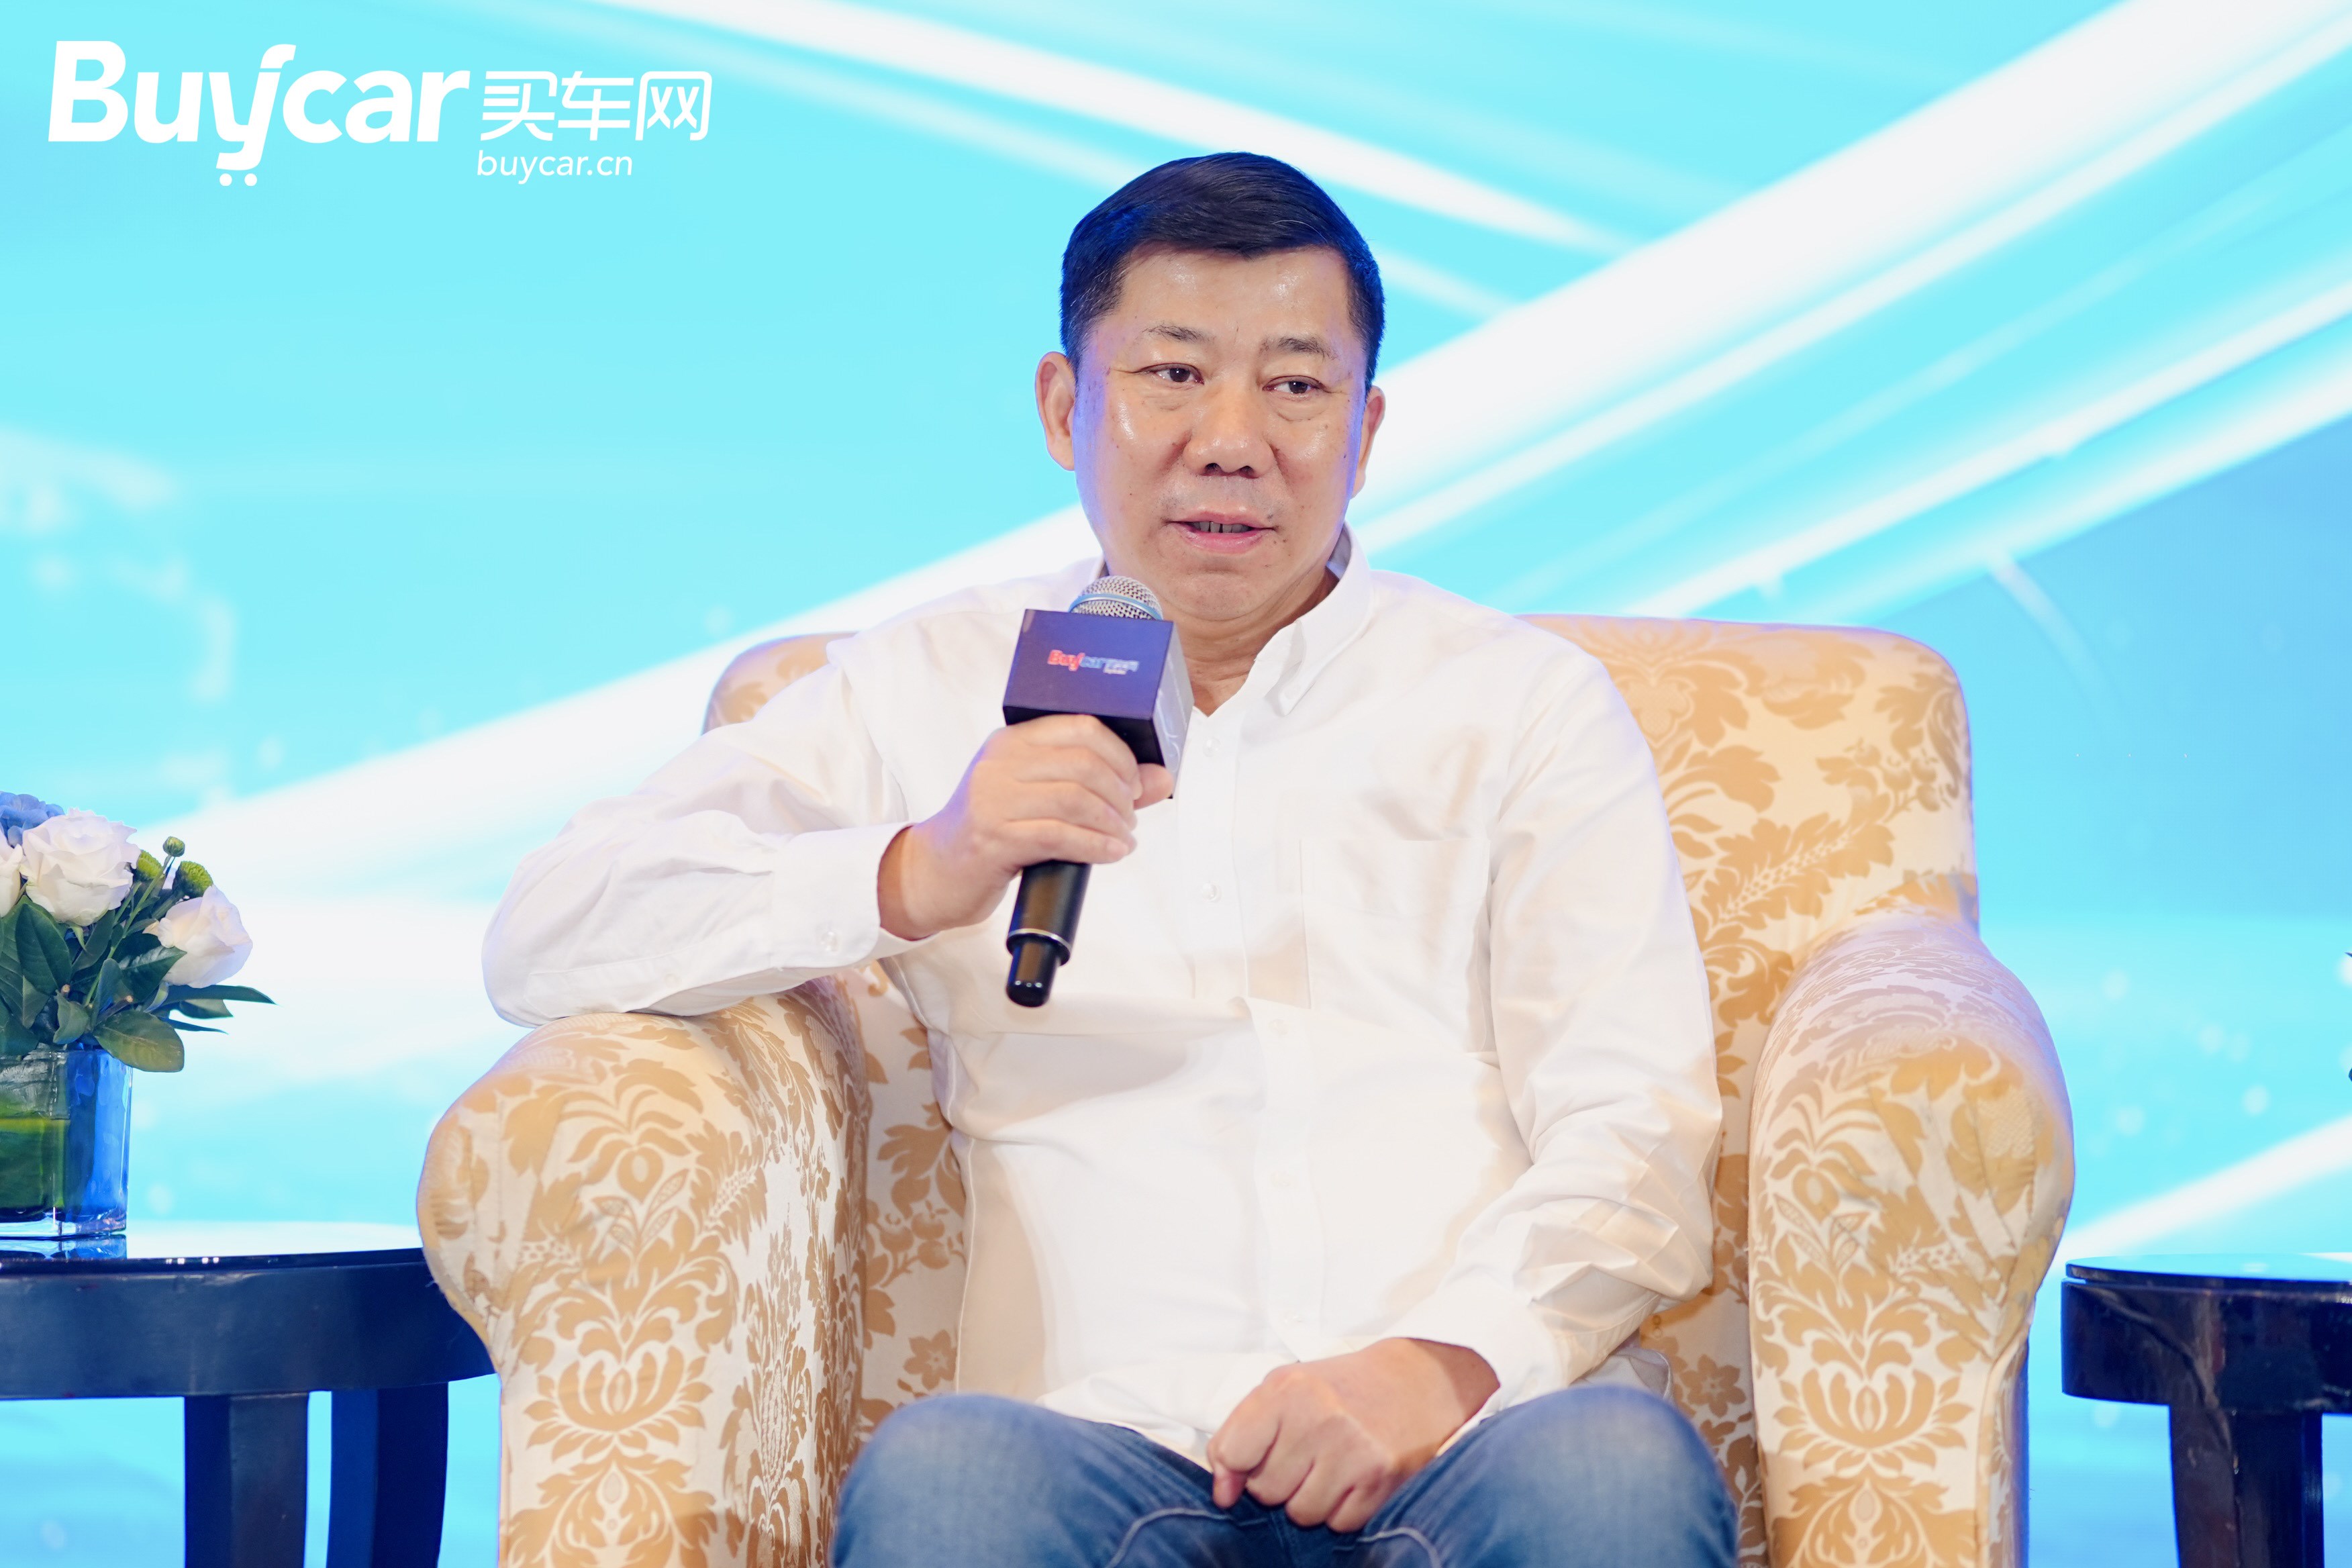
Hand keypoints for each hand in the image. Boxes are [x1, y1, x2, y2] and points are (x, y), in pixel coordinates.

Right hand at [878, 715, 1173, 940]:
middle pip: (1084, 764)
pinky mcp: (994, 838)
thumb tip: (1162, 778)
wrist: (936, 872)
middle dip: (1121, 793)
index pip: (1081, 728)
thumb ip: (1100, 785)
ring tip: (1122, 838)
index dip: (1121, 755)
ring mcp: (993, 800)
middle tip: (1129, 817)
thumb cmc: (992, 832)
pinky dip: (1097, 845)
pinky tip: (1112, 853)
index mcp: (1012, 741)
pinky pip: (1060, 836)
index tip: (1135, 783)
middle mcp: (1000, 763)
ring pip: (1076, 800)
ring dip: (1112, 822)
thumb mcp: (1040, 799)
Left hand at [1206, 1338, 1497, 1531]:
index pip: (1232, 1452)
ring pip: (1302, 1512)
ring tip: (1331, 1466)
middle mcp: (1319, 1417)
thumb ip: (1241, 1434)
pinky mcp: (1382, 1478)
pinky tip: (1354, 1477)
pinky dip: (1343, 1508)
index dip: (1236, 1469)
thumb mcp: (1285, 1389)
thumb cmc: (1343, 1387)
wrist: (1418, 1380)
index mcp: (1287, 1389)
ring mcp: (1353, 1449)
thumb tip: (1222, 1493)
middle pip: (1266, 1489)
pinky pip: (1340, 1522)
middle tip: (1305, 1455)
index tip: (1247, 1468)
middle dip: (1280, 1480)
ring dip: (1311, 1498)